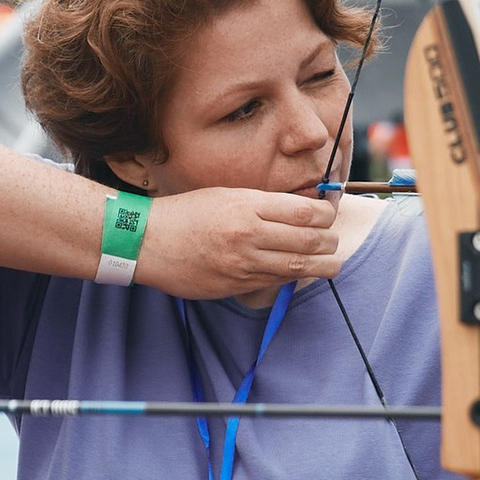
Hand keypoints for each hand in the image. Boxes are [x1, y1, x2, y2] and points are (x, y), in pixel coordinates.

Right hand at [137, 183, 343, 298]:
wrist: (146, 242)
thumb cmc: (186, 213)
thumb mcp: (226, 195)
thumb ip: (262, 204)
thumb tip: (300, 210)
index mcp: (247, 205)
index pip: (306, 212)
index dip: (326, 215)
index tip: (327, 215)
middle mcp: (249, 234)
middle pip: (309, 241)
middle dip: (329, 242)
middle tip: (332, 241)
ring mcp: (243, 263)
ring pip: (298, 267)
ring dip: (322, 265)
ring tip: (331, 263)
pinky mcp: (235, 285)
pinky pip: (275, 282)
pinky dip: (294, 276)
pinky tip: (299, 272)